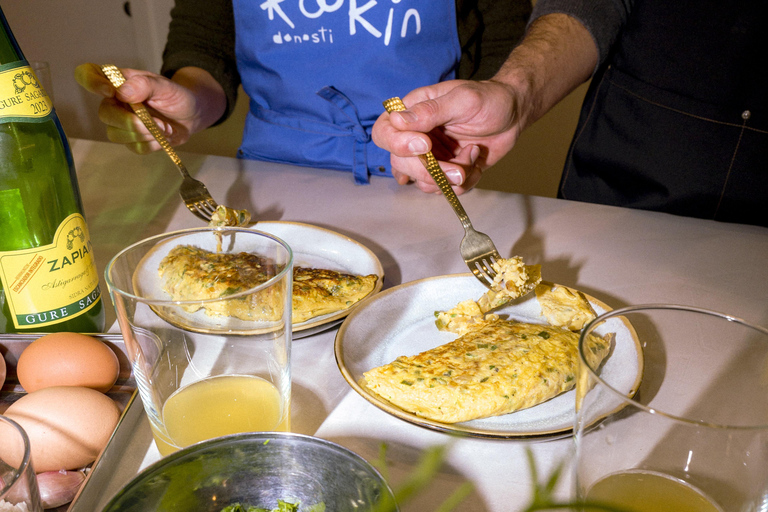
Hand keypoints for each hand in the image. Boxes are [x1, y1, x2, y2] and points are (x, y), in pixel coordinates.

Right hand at [74, 63, 225, 153]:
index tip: (110, 91)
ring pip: (117, 135)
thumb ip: (145, 85)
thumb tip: (122, 92)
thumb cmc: (176, 96)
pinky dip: (153, 144)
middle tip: (158, 122)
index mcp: (117, 82)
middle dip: (131, 122)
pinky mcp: (133, 140)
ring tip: (166, 128)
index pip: (88, 75)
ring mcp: (121, 123)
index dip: (91, 82)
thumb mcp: (166, 86)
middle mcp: (114, 102)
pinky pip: (135, 148)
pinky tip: (165, 136)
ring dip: (145, 134)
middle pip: (104, 114)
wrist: (192, 115)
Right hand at [372, 79, 523, 193]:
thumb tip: (398, 120)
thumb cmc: (489, 99)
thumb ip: (431, 111)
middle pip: (401, 164)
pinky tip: (475, 162)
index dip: (398, 144)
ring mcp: (430, 156)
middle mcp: (415, 136)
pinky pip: (445, 189)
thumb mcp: (463, 99)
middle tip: (458, 169)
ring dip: (450, 178)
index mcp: (413, 112)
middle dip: (431, 171)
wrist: (514, 114)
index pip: (384, 133)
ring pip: (422, 181)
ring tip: (472, 154)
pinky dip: (464, 182)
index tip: (425, 145)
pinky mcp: (446, 171)